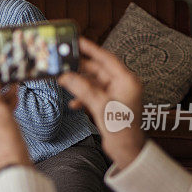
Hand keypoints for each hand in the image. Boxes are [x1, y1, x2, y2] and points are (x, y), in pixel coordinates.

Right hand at [57, 38, 145, 167]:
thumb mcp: (99, 106)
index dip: (91, 49)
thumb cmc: (121, 129)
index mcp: (127, 81)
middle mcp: (123, 85)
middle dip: (81, 69)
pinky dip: (83, 97)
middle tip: (64, 62)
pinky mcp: (109, 104)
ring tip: (65, 82)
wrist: (127, 150)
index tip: (78, 41)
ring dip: (79, 84)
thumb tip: (66, 76)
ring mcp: (116, 95)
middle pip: (98, 70)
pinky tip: (74, 103)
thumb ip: (82, 89)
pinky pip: (93, 94)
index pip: (106, 59)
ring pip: (93, 83)